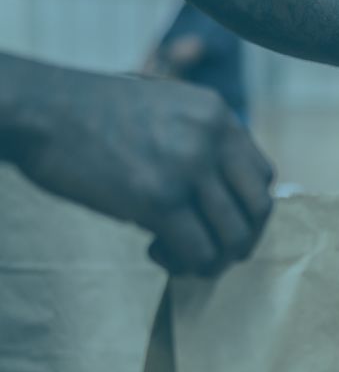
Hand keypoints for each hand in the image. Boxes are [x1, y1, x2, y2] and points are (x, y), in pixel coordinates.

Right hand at [14, 70, 273, 275]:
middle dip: (239, 239)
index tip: (218, 218)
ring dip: (212, 258)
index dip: (246, 206)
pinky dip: (185, 264)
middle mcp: (212, 138)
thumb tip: (223, 197)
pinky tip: (157, 253)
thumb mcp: (166, 107)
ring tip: (181, 255)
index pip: (263, 176)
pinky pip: (198, 251)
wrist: (41, 111)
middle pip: (259, 209)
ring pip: (234, 236)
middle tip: (210, 249)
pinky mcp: (158, 199)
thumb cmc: (94, 115)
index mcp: (218, 114)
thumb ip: (202, 141)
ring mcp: (188, 168)